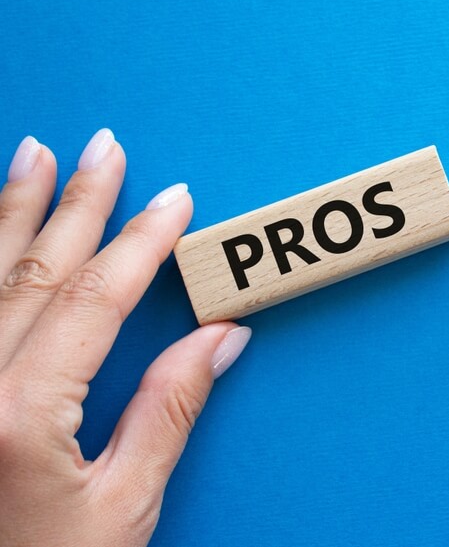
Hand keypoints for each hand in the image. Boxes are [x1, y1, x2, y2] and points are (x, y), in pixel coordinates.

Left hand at [0, 129, 250, 546]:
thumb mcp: (123, 506)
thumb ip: (169, 411)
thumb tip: (220, 338)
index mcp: (21, 413)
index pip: (94, 299)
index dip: (141, 243)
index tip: (174, 202)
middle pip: (32, 270)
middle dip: (76, 202)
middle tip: (105, 149)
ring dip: (10, 209)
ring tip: (34, 156)